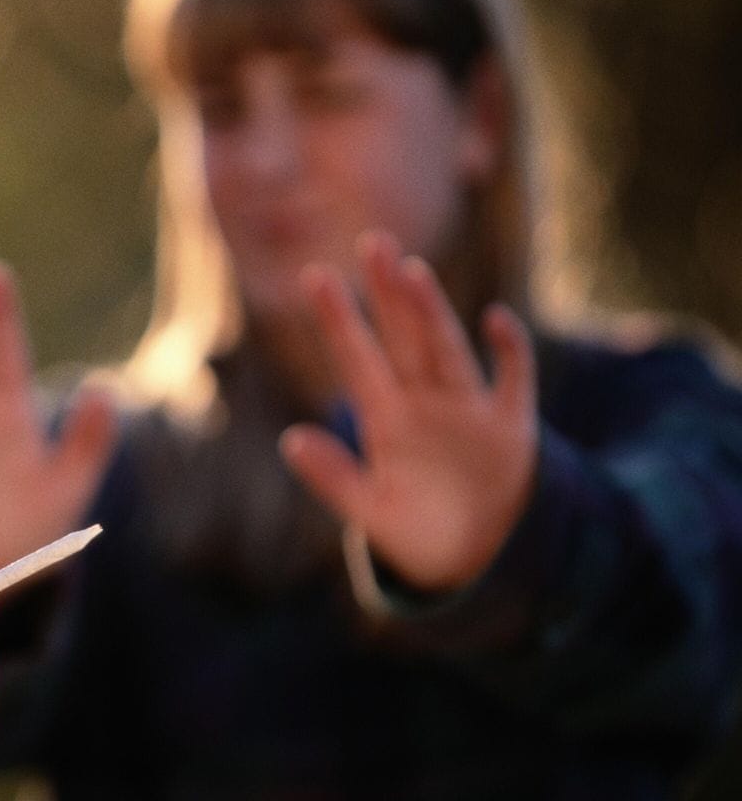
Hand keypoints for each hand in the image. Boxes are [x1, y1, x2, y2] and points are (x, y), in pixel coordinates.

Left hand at [280, 232, 537, 590]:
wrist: (476, 558)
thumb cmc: (417, 532)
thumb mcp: (371, 513)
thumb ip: (334, 479)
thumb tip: (290, 441)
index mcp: (387, 421)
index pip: (358, 360)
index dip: (339, 320)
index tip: (315, 276)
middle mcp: (425, 404)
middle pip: (403, 338)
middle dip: (387, 294)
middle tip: (371, 242)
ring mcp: (468, 410)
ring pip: (447, 349)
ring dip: (431, 312)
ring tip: (411, 271)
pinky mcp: (510, 427)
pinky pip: (512, 380)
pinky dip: (509, 352)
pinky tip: (496, 318)